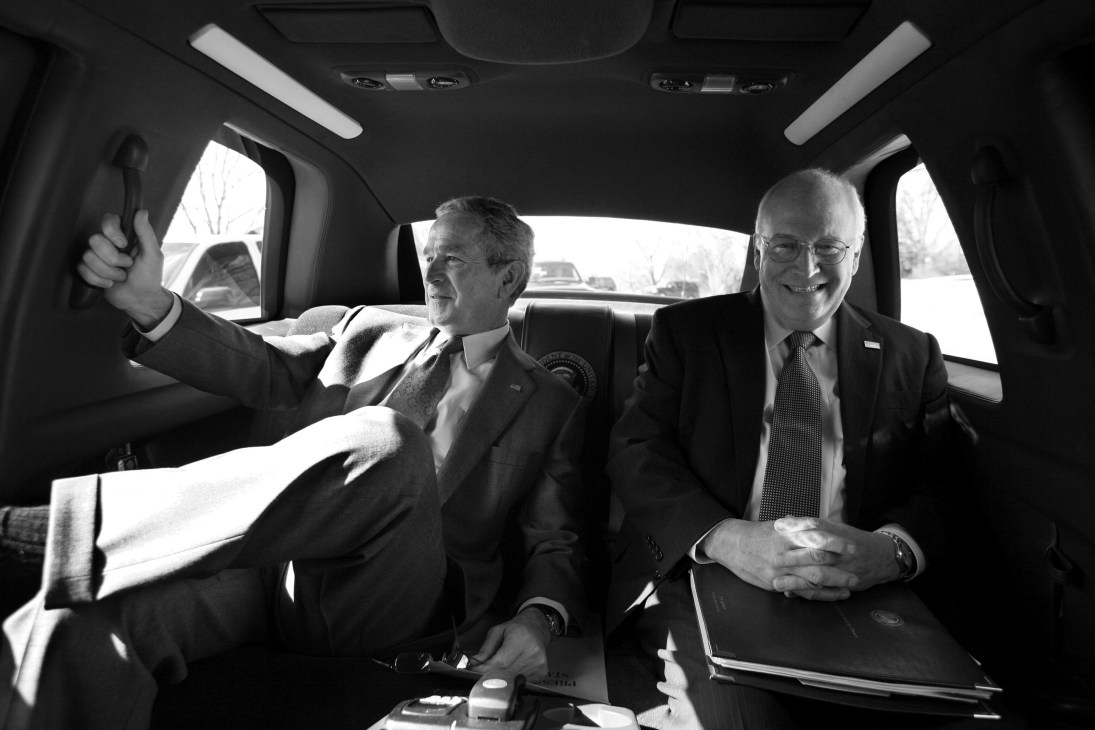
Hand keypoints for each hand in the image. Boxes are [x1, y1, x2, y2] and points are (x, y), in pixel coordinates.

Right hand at [77, 210, 172, 327]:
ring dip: (108, 271)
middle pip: (95, 239)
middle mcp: (108, 243)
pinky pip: (82, 269)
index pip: (108, 220)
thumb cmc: (149, 277)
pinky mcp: (89, 270)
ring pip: (88, 256)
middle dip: (112, 258)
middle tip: (127, 265)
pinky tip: (110, 283)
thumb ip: (146, 233)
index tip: (123, 244)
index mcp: (124, 236)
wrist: (141, 300)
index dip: (112, 231)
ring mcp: (97, 256)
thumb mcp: (153, 255)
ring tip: (121, 276)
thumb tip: (142, 211)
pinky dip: (99, 279)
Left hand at [468, 609, 551, 681]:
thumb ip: (485, 648)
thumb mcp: (498, 632)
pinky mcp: (542, 671)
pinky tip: (513, 668)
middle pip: (505, 673)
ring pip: (513, 679)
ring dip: (502, 677)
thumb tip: (474, 663)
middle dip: (491, 674)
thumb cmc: (516, 628)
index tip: (474, 670)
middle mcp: (532, 653)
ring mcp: (538, 663)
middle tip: (484, 670)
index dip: (484, 669)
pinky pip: (522, 681)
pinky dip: (514, 678)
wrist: (537, 628)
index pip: (499, 662)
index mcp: (520, 640)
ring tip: (500, 668)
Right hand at [700, 517, 859, 600]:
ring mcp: (781, 569)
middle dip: (840, 565)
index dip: (835, 542)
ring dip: (835, 581)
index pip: (815, 537)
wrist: (732, 545)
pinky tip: (834, 594)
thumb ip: (799, 528)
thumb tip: (821, 526)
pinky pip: (802, 591)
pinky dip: (821, 594)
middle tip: (858, 567)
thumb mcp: (778, 526)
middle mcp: (785, 552)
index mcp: (787, 534)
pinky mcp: (776, 583)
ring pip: (813, 577)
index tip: (851, 546)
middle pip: (818, 558)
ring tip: (851, 584)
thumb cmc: (758, 535)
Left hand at [775, 520, 899, 594]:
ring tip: (776, 582)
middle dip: (794, 557)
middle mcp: (839, 552)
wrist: (882, 557)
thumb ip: (812, 526)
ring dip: (796, 580)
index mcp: (836, 534)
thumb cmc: (852, 540)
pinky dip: (807, 593)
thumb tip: (787, 519)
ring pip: (818, 575)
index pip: (815, 526)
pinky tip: (790, 593)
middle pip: (815, 553)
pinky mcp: (844, 584)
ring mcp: (842, 570)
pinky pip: (824, 591)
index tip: (778, 526)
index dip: (796, 526)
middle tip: (773, 559)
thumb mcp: (836, 528)